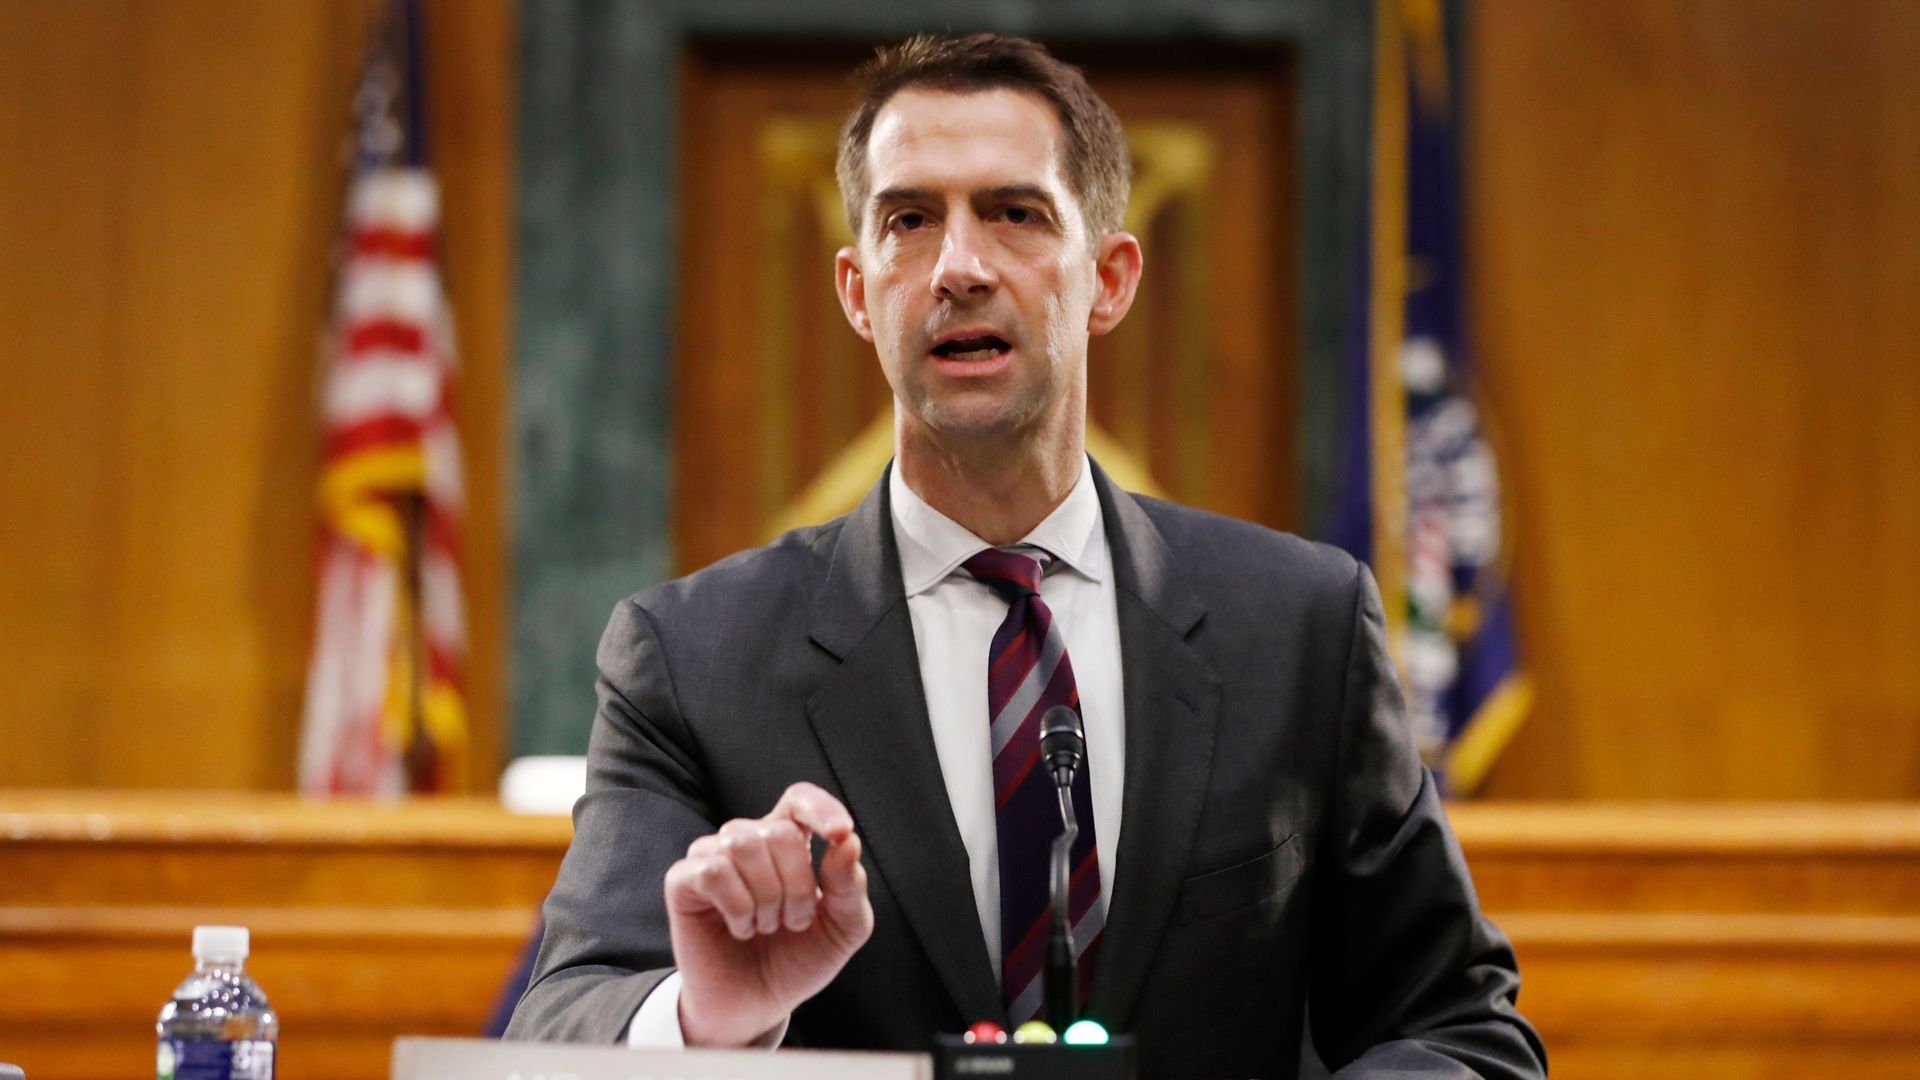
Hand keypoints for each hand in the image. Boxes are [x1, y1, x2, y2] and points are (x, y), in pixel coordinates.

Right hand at [663, 781, 873, 1046]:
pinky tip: (741, 927)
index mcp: (790, 841)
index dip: (821, 808)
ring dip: (766, 897)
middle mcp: (749, 840)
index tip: (839, 834)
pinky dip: (737, 905)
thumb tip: (848, 841)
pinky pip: (712, 869)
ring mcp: (712, 856)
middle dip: (796, 885)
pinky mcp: (683, 881)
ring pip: (742, 844)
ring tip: (766, 926)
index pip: (800, 799)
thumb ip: (850, 885)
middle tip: (793, 922)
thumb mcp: (843, 928)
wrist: (756, 1005)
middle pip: (778, 831)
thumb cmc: (798, 959)